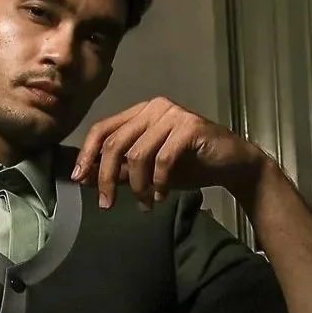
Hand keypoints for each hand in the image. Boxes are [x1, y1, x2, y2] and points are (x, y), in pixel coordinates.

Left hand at [72, 96, 277, 208]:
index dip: (87, 154)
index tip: (78, 180)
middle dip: (105, 177)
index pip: (102, 129)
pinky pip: (162, 160)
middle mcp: (154, 107)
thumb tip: (86, 177)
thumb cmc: (189, 165)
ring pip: (136, 154)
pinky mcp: (190, 127)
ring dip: (136, 186)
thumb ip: (120, 170)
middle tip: (106, 204)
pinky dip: (158, 183)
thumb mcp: (147, 170)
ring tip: (145, 203)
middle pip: (114, 143)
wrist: (233, 165)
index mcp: (139, 112)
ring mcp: (173, 115)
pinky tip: (162, 197)